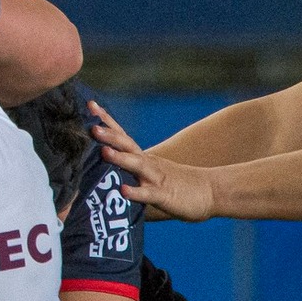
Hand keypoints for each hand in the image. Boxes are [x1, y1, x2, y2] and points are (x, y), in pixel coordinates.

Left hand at [89, 102, 218, 221]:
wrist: (211, 192)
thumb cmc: (176, 184)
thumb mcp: (151, 171)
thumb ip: (130, 167)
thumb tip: (104, 163)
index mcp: (143, 157)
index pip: (122, 135)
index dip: (107, 120)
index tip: (90, 104)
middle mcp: (148, 163)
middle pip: (127, 145)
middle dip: (109, 135)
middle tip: (91, 126)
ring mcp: (156, 178)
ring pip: (137, 166)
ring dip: (120, 158)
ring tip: (104, 152)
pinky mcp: (165, 196)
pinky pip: (149, 194)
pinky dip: (136, 192)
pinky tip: (124, 190)